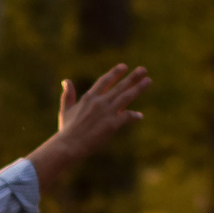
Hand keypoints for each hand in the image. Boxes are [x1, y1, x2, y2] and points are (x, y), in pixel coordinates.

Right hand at [26, 64, 150, 189]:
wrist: (69, 145)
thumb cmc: (66, 130)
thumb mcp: (65, 110)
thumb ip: (68, 95)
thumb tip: (66, 80)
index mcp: (89, 97)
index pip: (104, 81)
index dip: (115, 73)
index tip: (124, 67)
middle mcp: (100, 102)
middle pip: (120, 86)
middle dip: (132, 77)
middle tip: (143, 69)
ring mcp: (107, 112)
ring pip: (126, 97)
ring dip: (138, 88)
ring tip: (148, 81)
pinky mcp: (112, 124)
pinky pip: (127, 116)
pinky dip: (134, 116)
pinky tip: (139, 116)